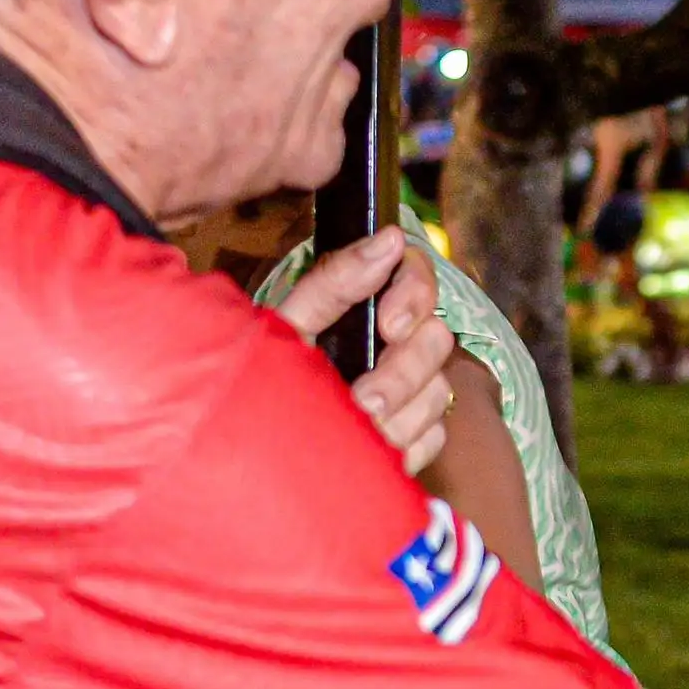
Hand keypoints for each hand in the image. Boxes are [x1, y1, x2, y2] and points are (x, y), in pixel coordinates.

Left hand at [275, 227, 458, 478]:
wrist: (249, 449)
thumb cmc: (264, 381)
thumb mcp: (288, 326)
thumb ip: (334, 283)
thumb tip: (391, 238)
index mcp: (366, 305)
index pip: (416, 275)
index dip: (414, 294)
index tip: (388, 325)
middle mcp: (394, 343)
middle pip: (436, 339)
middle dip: (403, 373)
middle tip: (366, 399)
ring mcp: (409, 390)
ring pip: (438, 391)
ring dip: (401, 414)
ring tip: (362, 430)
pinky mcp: (415, 434)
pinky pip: (433, 435)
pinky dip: (406, 444)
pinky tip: (375, 448)